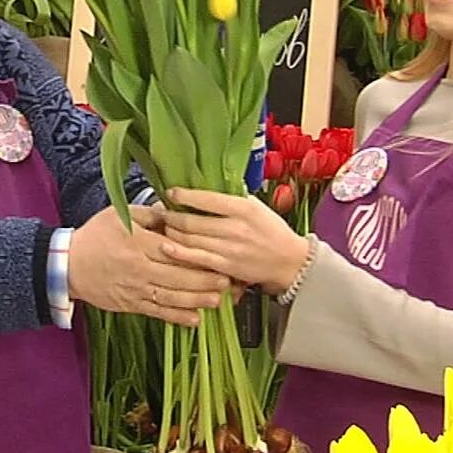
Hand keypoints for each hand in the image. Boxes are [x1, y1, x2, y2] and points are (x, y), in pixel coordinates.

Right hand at [67, 205, 229, 326]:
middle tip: (228, 282)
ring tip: (218, 300)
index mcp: (140, 243)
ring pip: (172, 298)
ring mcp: (136, 289)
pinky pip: (158, 313)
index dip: (200, 257)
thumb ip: (150, 214)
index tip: (220, 257)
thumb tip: (175, 212)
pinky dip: (177, 318)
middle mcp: (140, 268)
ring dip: (197, 301)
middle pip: (179, 277)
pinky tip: (195, 320)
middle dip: (205, 281)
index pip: (176, 252)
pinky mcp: (131, 304)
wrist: (68, 265)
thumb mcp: (120, 214)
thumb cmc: (96, 235)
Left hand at [157, 188, 309, 295]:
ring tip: (163, 226)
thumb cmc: (273, 232)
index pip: (206, 199)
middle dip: (172, 215)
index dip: (184, 195)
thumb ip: (235, 198)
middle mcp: (235, 227)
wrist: (289, 262)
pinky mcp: (225, 267)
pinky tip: (166, 247)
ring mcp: (229, 248)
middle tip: (162, 212)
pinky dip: (178, 253)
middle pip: (192, 220)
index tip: (171, 193)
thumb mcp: (258, 207)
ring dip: (172, 232)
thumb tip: (210, 186)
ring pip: (189, 239)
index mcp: (243, 208)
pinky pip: (196, 258)